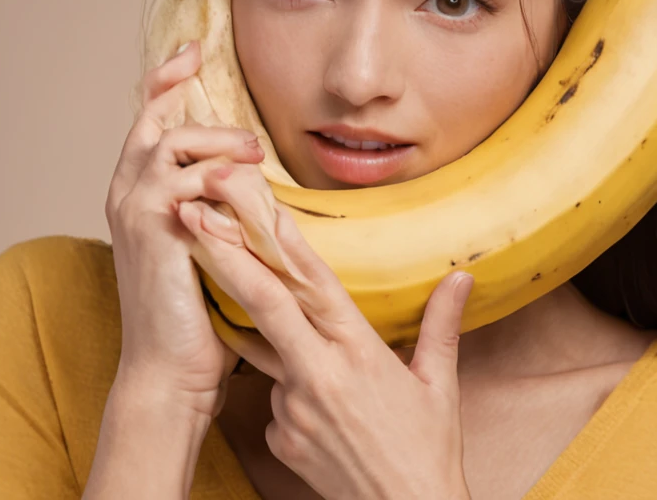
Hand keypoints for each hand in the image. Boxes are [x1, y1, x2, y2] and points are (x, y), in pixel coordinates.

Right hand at [103, 41, 264, 418]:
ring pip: (172, 139)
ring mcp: (133, 206)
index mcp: (139, 193)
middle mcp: (127, 192)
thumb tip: (248, 173)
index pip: (149, 119)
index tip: (193, 51)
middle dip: (187, 92)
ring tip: (254, 157)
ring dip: (218, 140)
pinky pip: (187, 177)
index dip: (167, 80)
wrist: (171, 368)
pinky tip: (247, 195)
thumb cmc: (196, 312)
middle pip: (152, 116)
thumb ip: (216, 203)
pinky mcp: (150, 225)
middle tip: (238, 116)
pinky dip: (220, 178)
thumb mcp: (208, 242)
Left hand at [178, 166, 475, 499]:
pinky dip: (290, 391)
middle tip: (195, 216)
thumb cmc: (429, 451)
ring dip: (265, 332)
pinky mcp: (280, 440)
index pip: (313, 286)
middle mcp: (320, 376)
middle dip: (226, 257)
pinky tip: (324, 412)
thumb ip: (441, 323)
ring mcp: (294, 410)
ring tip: (272, 322)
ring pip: (269, 353)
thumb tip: (461, 276)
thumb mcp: (440, 383)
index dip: (279, 242)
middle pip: (264, 305)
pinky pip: (276, 398)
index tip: (251, 205)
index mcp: (360, 353)